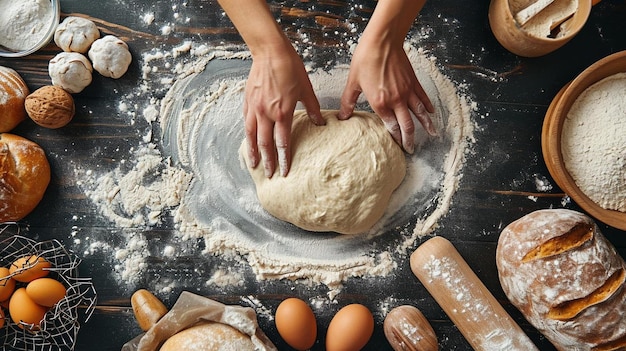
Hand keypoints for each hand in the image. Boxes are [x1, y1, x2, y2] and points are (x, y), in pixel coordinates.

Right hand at [244, 43, 322, 177]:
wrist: (270, 51)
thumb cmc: (290, 67)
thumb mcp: (306, 89)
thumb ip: (312, 109)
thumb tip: (320, 123)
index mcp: (282, 113)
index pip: (282, 143)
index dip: (284, 159)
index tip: (285, 172)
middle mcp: (266, 114)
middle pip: (265, 144)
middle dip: (267, 162)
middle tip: (268, 175)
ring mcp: (254, 108)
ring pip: (251, 136)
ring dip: (252, 152)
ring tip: (253, 165)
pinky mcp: (248, 101)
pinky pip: (246, 122)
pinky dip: (247, 134)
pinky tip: (248, 140)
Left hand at [339, 27, 435, 153]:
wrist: (382, 41)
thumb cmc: (365, 59)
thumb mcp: (353, 82)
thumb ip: (348, 102)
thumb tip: (342, 116)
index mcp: (380, 103)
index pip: (391, 127)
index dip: (396, 139)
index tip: (398, 147)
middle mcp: (396, 100)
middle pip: (407, 125)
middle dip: (410, 139)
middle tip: (412, 149)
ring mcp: (407, 91)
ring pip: (420, 113)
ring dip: (426, 126)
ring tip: (432, 135)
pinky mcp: (413, 82)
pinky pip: (423, 98)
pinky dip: (428, 107)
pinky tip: (431, 113)